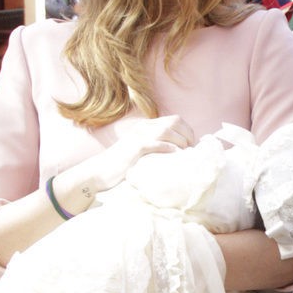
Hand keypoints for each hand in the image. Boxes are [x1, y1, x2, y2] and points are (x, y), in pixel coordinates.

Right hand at [54, 115, 194, 210]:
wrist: (99, 172)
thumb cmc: (122, 166)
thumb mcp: (141, 152)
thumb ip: (156, 147)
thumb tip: (178, 154)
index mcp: (146, 126)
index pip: (175, 120)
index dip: (188, 131)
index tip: (192, 145)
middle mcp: (143, 127)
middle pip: (174, 122)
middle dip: (188, 135)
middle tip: (191, 150)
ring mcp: (138, 136)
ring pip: (167, 130)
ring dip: (181, 141)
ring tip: (185, 154)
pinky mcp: (135, 148)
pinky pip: (156, 143)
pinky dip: (168, 148)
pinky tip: (174, 155)